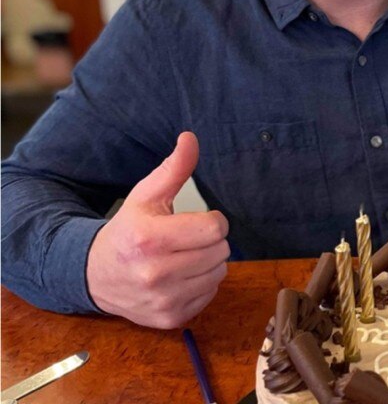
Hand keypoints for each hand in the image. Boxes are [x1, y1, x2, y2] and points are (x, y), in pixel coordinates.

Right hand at [87, 132, 229, 328]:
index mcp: (150, 239)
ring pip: (219, 273)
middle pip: (220, 251)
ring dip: (209, 262)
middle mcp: (155, 273)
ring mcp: (163, 300)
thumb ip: (174, 168)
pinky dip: (202, 284)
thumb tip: (190, 138)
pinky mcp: (170, 319)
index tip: (199, 219)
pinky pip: (210, 295)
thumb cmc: (127, 230)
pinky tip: (181, 276)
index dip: (213, 220)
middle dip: (210, 240)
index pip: (214, 228)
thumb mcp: (146, 195)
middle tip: (189, 238)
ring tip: (184, 256)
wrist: (95, 276)